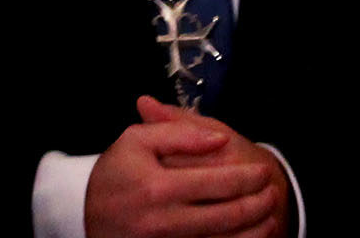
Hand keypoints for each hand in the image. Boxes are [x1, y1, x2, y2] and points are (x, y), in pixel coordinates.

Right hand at [84, 97, 289, 237]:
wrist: (85, 215)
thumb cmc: (114, 175)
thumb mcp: (135, 140)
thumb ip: (176, 132)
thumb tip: (217, 139)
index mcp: (158, 186)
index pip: (217, 182)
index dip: (246, 177)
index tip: (263, 169)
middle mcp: (165, 220)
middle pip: (227, 214)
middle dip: (257, 202)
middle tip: (273, 190)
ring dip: (254, 227)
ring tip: (269, 212)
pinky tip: (250, 234)